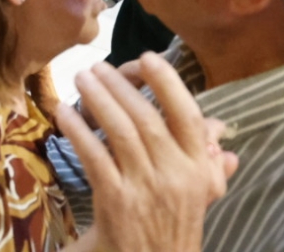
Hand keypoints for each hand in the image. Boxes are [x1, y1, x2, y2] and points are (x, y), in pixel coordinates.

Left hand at [57, 57, 235, 251]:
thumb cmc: (172, 225)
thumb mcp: (199, 194)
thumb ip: (209, 158)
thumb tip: (220, 127)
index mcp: (199, 169)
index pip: (188, 117)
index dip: (168, 83)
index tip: (147, 58)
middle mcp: (175, 175)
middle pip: (146, 117)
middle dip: (119, 86)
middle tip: (96, 66)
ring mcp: (145, 188)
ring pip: (120, 131)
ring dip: (97, 99)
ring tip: (80, 78)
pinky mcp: (116, 201)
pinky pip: (94, 156)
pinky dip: (77, 130)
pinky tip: (63, 112)